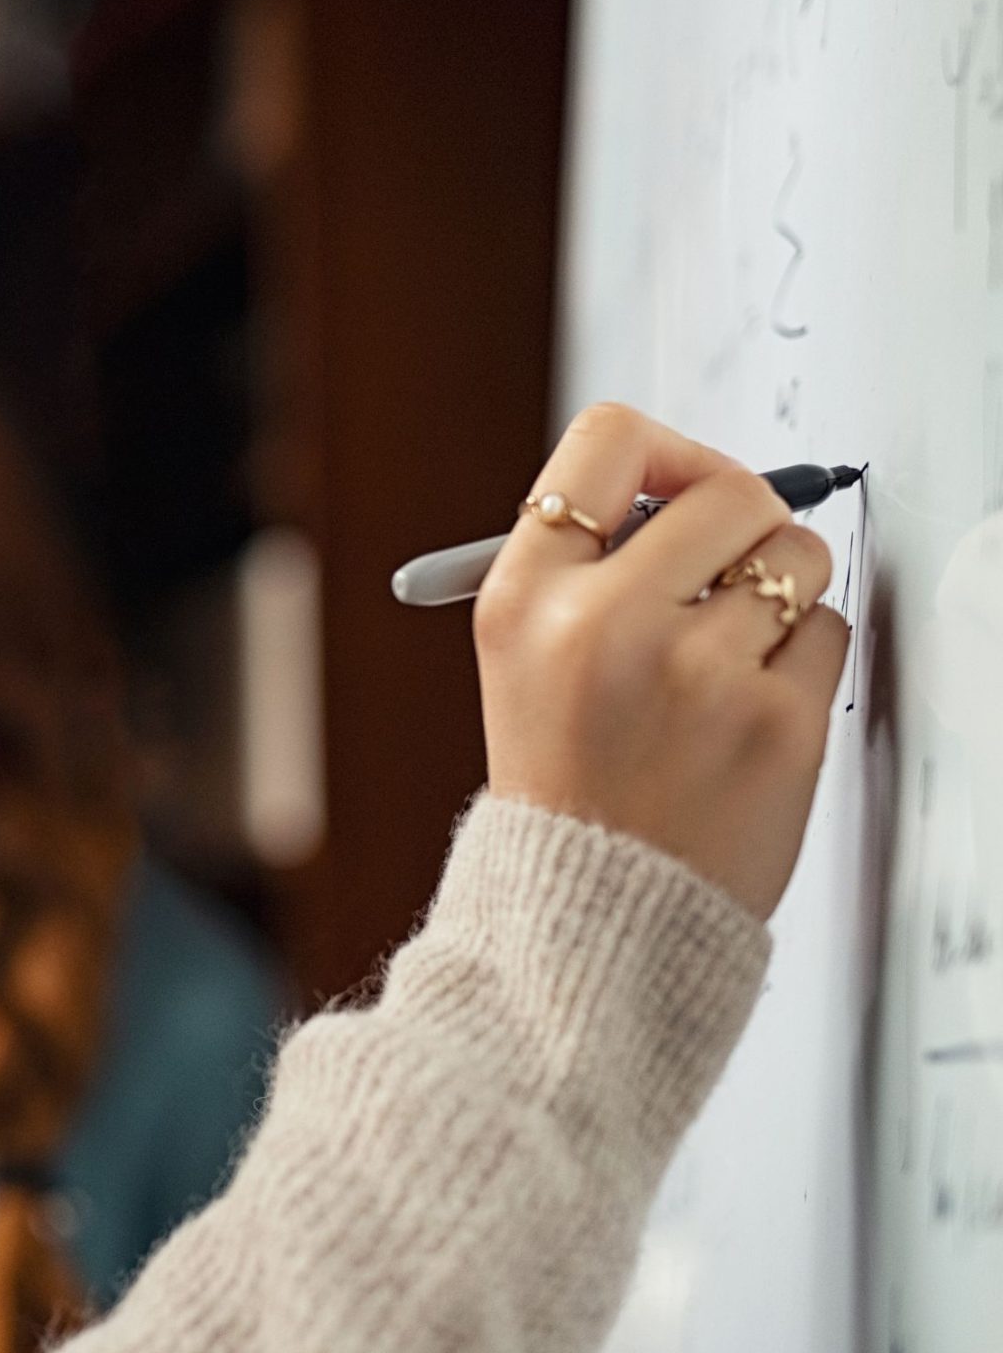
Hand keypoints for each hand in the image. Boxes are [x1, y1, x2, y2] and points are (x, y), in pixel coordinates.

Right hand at [473, 404, 850, 918]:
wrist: (594, 912)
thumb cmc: (569, 778)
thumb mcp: (522, 656)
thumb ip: (590, 563)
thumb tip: (698, 486)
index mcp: (524, 597)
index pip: (610, 441)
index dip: (668, 453)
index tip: (681, 488)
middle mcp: (601, 622)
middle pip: (731, 490)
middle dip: (746, 523)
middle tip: (727, 571)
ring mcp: (695, 673)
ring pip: (797, 558)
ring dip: (781, 593)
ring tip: (731, 653)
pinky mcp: (775, 723)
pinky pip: (829, 632)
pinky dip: (802, 661)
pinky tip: (749, 707)